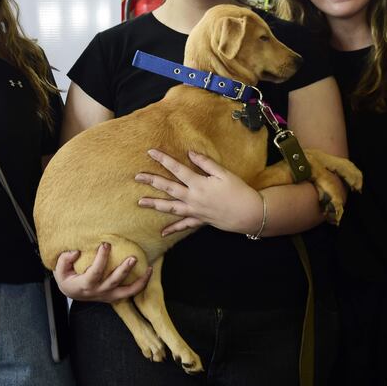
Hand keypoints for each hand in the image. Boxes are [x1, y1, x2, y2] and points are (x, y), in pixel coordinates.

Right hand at [53, 243, 151, 302]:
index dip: (101, 259)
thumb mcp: (60, 270)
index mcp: (85, 285)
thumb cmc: (67, 278)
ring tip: (148, 268)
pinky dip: (141, 284)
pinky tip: (149, 272)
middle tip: (133, 258)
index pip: (95, 272)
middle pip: (114, 282)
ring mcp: (108, 295)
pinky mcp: (115, 296)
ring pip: (127, 291)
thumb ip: (65, 259)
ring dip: (139, 281)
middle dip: (124, 270)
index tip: (105, 244)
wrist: (71, 292)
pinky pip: (131, 292)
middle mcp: (99, 292)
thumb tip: (76, 251)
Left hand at [135, 149, 261, 236]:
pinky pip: (184, 226)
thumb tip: (190, 154)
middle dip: (152, 181)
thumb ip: (205, 163)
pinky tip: (162, 233)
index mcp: (198, 184)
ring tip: (140, 203)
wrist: (249, 213)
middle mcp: (193, 198)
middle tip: (137, 177)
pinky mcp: (200, 221)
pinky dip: (173, 229)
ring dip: (155, 205)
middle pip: (168, 188)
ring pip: (171, 207)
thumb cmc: (239, 191)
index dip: (163, 160)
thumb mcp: (223, 173)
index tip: (151, 152)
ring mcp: (195, 211)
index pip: (177, 169)